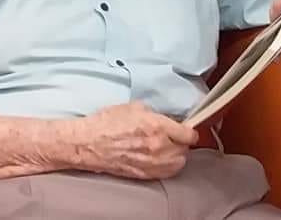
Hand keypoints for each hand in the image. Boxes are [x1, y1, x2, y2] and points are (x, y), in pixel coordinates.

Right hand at [74, 102, 197, 179]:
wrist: (90, 143)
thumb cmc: (107, 123)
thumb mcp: (133, 107)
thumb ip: (154, 113)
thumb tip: (163, 118)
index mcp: (157, 126)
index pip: (188, 134)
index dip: (189, 130)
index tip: (187, 129)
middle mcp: (158, 147)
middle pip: (185, 149)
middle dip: (181, 141)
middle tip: (174, 135)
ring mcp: (153, 163)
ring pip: (179, 163)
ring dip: (176, 154)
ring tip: (167, 147)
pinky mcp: (146, 174)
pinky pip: (167, 172)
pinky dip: (168, 166)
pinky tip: (160, 158)